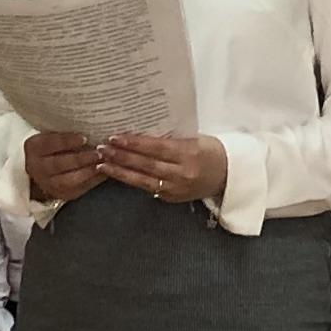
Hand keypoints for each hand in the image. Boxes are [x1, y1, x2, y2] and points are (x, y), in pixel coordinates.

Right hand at [25, 130, 110, 205]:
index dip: (67, 141)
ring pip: (69, 180)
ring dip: (89, 170)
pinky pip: (80, 188)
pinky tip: (105, 171)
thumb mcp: (52, 135)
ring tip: (104, 161)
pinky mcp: (63, 194)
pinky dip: (94, 179)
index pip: (50, 143)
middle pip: (60, 164)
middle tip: (99, 152)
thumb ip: (66, 132)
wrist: (43, 171)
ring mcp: (49, 184)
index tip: (84, 137)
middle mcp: (38, 168)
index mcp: (34, 148)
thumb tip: (90, 126)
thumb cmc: (53, 146)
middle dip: (81, 158)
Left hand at [98, 133, 229, 204]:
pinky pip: (148, 188)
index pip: (156, 148)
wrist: (229, 175)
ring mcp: (176, 189)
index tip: (115, 137)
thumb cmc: (211, 150)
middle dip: (122, 157)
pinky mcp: (172, 198)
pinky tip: (117, 174)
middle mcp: (181, 173)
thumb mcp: (194, 138)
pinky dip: (131, 181)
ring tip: (102, 163)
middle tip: (102, 148)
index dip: (134, 143)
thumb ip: (171, 138)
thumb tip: (140, 132)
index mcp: (189, 154)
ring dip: (120, 172)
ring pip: (143, 180)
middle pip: (146, 165)